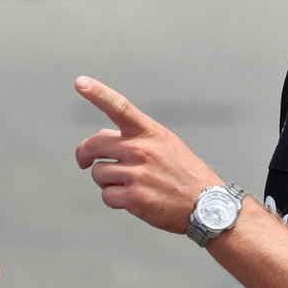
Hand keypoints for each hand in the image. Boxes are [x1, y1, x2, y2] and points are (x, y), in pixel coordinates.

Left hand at [72, 76, 219, 234]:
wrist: (206, 204)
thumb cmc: (184, 173)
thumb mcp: (165, 144)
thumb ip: (133, 138)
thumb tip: (101, 137)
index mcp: (150, 133)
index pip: (120, 107)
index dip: (98, 94)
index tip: (81, 82)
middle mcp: (142, 150)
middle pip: (94, 145)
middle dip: (85, 154)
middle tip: (84, 161)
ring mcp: (138, 174)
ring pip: (98, 173)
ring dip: (106, 181)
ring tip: (127, 184)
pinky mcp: (135, 198)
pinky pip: (106, 195)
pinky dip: (114, 199)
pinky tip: (131, 199)